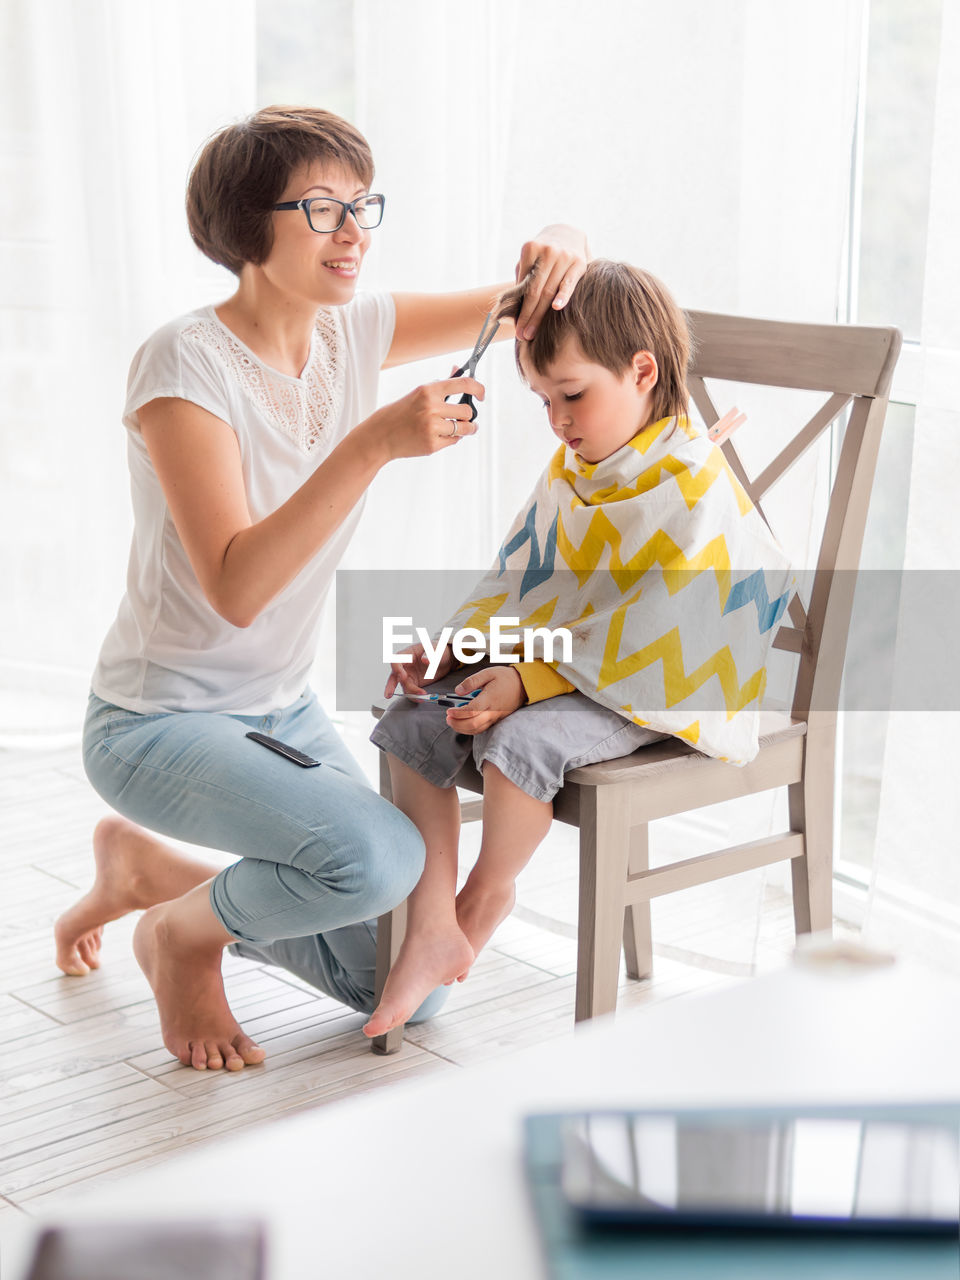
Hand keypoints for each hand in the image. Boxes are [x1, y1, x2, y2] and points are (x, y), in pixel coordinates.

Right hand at [364, 376, 484, 462]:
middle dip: (468, 415)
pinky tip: (441, 436)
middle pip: (467, 411)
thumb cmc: (402, 412)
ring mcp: (431, 427)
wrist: (381, 435)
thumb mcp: (419, 393)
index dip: (478, 388)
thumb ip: (442, 384)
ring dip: (467, 429)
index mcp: (428, 390)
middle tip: (463, 417)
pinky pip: (454, 441)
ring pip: (464, 428)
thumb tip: (457, 368)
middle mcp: (431, 408)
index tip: (481, 395)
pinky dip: (452, 439)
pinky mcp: (432, 444)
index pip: (463, 384)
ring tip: (461, 428)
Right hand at [384, 641, 454, 697]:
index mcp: (408, 654)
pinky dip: (415, 696)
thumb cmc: (438, 649)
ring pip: (404, 686)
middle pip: (394, 675)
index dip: (397, 669)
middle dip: (390, 686)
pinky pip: (411, 692)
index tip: (403, 676)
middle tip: (388, 694)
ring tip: (422, 696)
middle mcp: (406, 665)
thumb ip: (431, 654)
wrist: (445, 658)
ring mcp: (409, 675)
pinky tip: (421, 698)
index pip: (396, 661)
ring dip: (411, 693)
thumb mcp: (437, 650)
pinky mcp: (414, 683)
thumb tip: (424, 659)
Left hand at [444, 665, 525, 735]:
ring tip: (452, 722)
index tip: (449, 711)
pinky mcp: (496, 720)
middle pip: (473, 724)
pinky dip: (470, 729)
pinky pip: (482, 729)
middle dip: (457, 724)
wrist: (523, 685)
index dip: (458, 713)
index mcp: (490, 698)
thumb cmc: (506, 678)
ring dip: (462, 728)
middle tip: (448, 718)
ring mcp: (495, 717)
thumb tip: (457, 690)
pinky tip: (463, 724)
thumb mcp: (488, 673)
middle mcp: (493, 711)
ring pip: (477, 729)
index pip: (471, 710)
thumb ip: (471, 681)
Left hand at [514, 224, 590, 339]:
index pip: (523, 286)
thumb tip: (512, 309)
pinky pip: (569, 283)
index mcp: (530, 249)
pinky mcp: (579, 262)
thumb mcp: (530, 260)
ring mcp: (564, 256)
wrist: (567, 233)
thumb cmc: (543, 254)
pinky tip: (556, 308)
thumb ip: (522, 279)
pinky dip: (563, 295)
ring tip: (533, 333)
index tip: (515, 328)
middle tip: (523, 336)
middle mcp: (547, 251)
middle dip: (528, 316)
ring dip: (541, 315)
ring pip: (550, 290)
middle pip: (535, 291)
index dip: (518, 309)